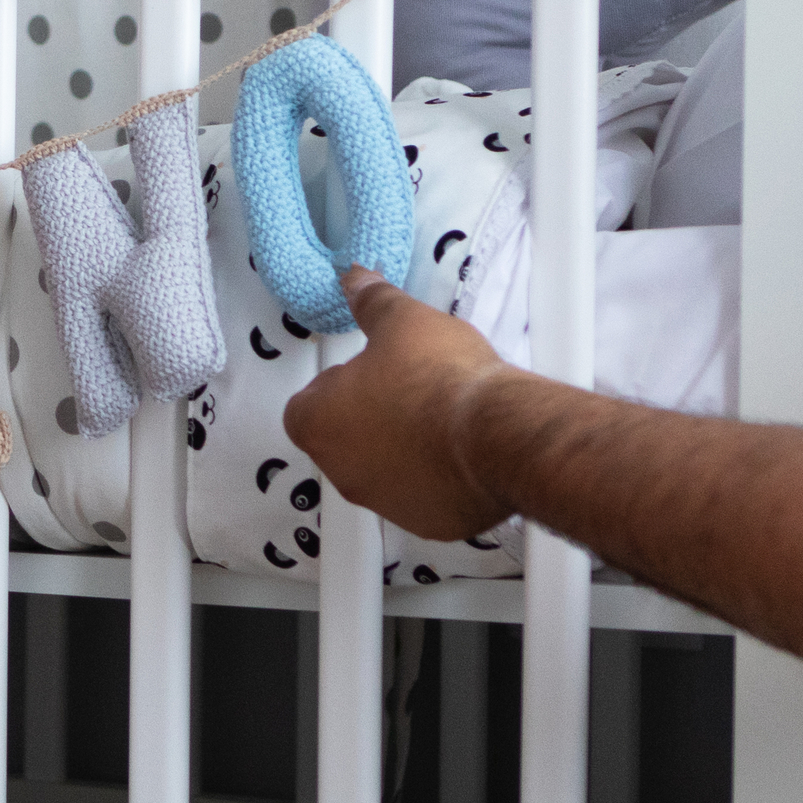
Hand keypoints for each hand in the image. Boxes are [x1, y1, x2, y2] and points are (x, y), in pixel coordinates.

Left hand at [281, 267, 526, 542]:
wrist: (496, 433)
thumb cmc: (441, 379)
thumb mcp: (401, 320)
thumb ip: (371, 300)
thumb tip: (355, 280)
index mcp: (318, 423)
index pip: (306, 405)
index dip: (336, 386)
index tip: (367, 371)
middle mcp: (342, 471)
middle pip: (343, 441)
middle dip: (370, 417)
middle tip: (408, 388)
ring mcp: (384, 502)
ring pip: (383, 471)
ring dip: (402, 449)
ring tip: (439, 416)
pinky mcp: (427, 522)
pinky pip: (422, 496)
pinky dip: (436, 478)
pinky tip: (460, 450)